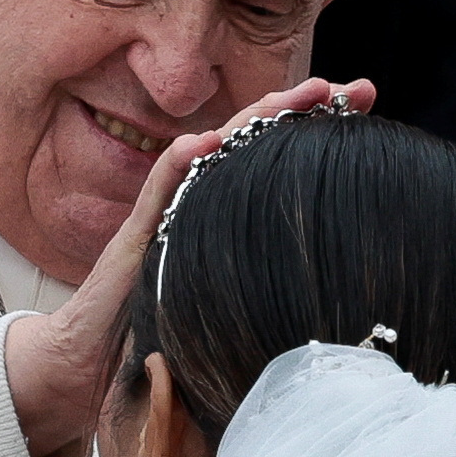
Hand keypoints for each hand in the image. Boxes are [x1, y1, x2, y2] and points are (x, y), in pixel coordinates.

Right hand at [5, 77, 375, 456]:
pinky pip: (153, 198)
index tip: (367, 103)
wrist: (88, 369)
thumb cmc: (160, 347)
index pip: (277, 160)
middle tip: (355, 87)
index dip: (319, 131)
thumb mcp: (233, 310)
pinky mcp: (130, 245)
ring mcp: (163, 220)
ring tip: (297, 96)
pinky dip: (177, 166)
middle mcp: (197, 206)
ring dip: (251, 121)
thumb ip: (274, 294)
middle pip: (253, 143)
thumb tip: (347, 298)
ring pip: (209, 154)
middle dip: (303, 108)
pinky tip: (204, 143)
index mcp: (226, 218)